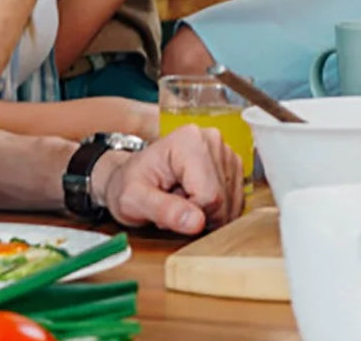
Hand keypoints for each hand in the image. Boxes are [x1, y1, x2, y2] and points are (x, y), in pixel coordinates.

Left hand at [92, 125, 243, 232]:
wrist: (130, 177)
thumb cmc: (128, 184)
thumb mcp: (133, 199)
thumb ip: (163, 209)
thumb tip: (196, 222)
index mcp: (189, 140)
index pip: (209, 196)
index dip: (189, 213)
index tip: (166, 204)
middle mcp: (212, 140)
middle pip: (222, 202)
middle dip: (197, 214)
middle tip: (170, 202)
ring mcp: (225, 153)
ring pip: (230, 206)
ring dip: (204, 213)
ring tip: (179, 199)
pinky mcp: (232, 167)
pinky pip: (233, 205)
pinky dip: (213, 210)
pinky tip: (192, 199)